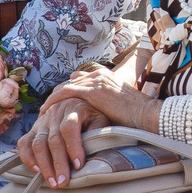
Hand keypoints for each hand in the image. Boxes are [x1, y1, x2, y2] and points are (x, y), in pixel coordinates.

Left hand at [22, 63, 156, 185]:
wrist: (148, 115)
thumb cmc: (138, 117)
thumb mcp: (119, 107)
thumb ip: (107, 106)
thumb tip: (97, 117)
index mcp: (107, 77)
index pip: (79, 80)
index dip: (67, 92)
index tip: (58, 105)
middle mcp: (100, 75)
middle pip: (69, 82)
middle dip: (57, 95)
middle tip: (46, 109)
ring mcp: (96, 81)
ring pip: (65, 87)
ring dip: (53, 99)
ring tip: (43, 111)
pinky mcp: (93, 90)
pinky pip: (66, 92)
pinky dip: (54, 101)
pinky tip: (45, 111)